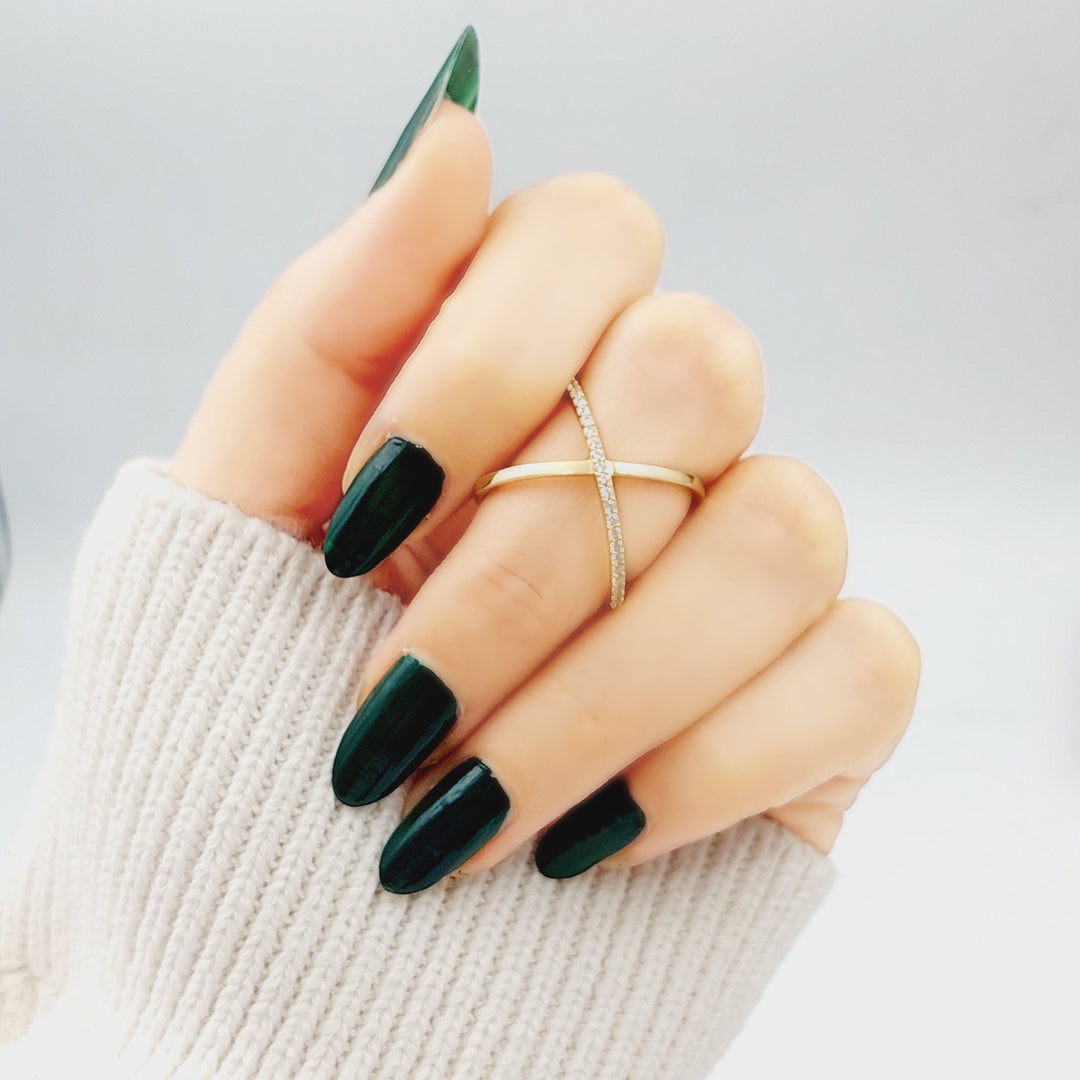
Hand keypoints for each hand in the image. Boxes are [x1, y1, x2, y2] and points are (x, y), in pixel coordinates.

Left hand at [171, 31, 918, 893]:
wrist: (310, 945)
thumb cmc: (252, 728)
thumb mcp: (235, 516)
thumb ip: (328, 316)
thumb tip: (456, 121)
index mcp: (523, 375)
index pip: (590, 233)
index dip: (486, 360)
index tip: (360, 528)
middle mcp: (658, 445)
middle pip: (696, 375)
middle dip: (525, 570)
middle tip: (394, 714)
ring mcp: (751, 564)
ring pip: (783, 529)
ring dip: (602, 693)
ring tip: (467, 813)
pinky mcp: (823, 695)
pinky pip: (856, 669)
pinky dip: (704, 771)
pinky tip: (585, 842)